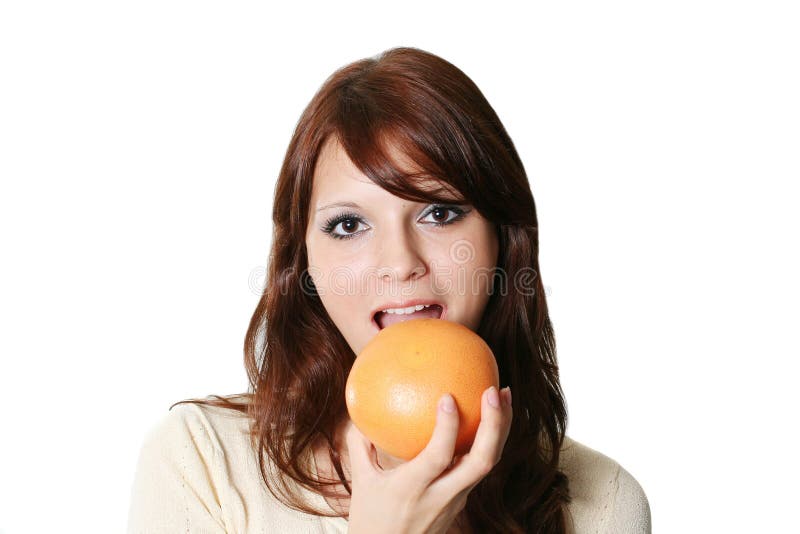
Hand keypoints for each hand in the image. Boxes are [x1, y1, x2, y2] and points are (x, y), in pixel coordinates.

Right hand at [345, 385, 512, 533]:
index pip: (438, 457)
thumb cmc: (371, 521)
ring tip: (503, 396)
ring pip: (489, 464)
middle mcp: (441, 496)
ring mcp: (456, 501)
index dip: (447, 427)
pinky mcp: (462, 501)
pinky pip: (480, 467)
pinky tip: (489, 418)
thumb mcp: (362, 483)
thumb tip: (360, 413)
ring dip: (501, 429)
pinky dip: (490, 441)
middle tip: (494, 391)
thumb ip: (362, 447)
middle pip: (481, 461)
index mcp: (413, 489)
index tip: (448, 397)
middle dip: (494, 424)